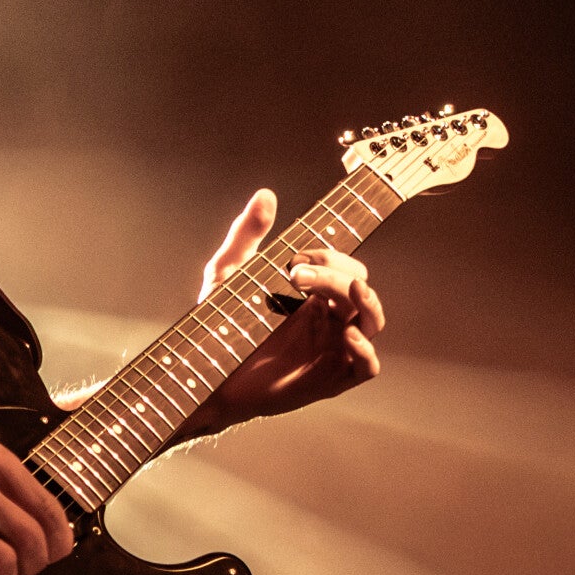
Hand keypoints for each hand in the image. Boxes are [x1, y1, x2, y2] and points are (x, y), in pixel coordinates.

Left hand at [182, 188, 383, 434]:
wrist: (204, 374)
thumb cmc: (218, 326)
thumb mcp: (228, 273)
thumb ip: (246, 234)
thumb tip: (266, 194)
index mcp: (312, 293)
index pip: (344, 265)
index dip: (329, 256)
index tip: (296, 257)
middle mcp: (328, 317)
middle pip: (358, 287)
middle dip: (336, 275)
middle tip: (296, 275)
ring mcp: (332, 348)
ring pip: (371, 320)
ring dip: (368, 301)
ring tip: (352, 287)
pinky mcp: (328, 380)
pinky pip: (366, 367)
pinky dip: (365, 351)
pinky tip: (349, 336)